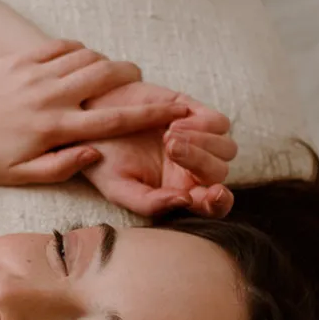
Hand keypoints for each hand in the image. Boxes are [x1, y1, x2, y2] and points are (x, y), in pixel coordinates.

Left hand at [0, 41, 188, 186]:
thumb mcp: (21, 175)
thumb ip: (61, 167)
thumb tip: (96, 154)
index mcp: (55, 129)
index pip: (115, 120)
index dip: (153, 114)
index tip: (179, 110)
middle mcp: (49, 97)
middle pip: (108, 77)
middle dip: (132, 78)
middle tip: (140, 85)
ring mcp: (34, 74)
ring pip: (87, 58)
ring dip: (106, 62)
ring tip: (111, 74)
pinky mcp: (19, 59)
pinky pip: (61, 46)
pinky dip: (79, 49)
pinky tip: (82, 59)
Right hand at [80, 79, 235, 217]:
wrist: (91, 119)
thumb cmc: (103, 159)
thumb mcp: (117, 187)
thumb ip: (149, 203)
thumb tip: (186, 200)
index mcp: (178, 192)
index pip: (212, 205)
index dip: (219, 203)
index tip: (213, 194)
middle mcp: (193, 169)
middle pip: (220, 173)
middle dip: (199, 162)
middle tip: (169, 147)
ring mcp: (199, 141)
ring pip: (226, 149)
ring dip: (202, 143)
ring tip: (168, 135)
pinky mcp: (197, 114)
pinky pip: (220, 123)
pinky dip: (203, 125)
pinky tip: (174, 123)